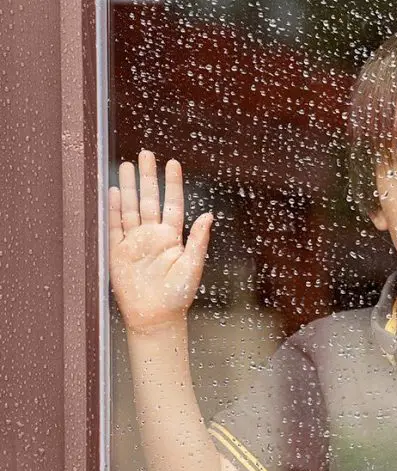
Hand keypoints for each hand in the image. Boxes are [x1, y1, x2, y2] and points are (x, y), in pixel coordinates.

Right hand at [109, 150, 213, 333]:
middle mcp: (153, 236)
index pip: (172, 204)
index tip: (173, 163)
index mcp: (173, 237)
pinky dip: (114, 209)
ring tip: (126, 165)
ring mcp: (134, 242)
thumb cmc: (178, 295)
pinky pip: (115, 226)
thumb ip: (199, 240)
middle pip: (149, 199)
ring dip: (129, 187)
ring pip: (131, 208)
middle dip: (148, 177)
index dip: (172, 184)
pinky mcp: (118, 252)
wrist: (155, 316)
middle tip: (146, 154)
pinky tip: (113, 192)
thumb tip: (209, 215)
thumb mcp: (193, 266)